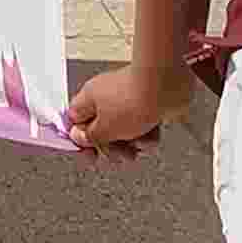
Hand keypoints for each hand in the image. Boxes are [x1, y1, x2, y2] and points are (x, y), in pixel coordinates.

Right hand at [64, 59, 195, 159]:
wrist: (166, 87)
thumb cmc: (132, 101)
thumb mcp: (105, 129)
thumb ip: (90, 137)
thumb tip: (79, 138)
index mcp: (88, 98)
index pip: (75, 121)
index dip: (81, 140)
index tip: (91, 155)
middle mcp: (105, 96)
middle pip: (102, 130)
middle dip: (113, 147)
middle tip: (121, 153)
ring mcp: (127, 99)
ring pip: (124, 131)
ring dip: (133, 143)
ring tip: (140, 141)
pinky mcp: (147, 103)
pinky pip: (143, 126)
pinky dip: (148, 134)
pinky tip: (152, 133)